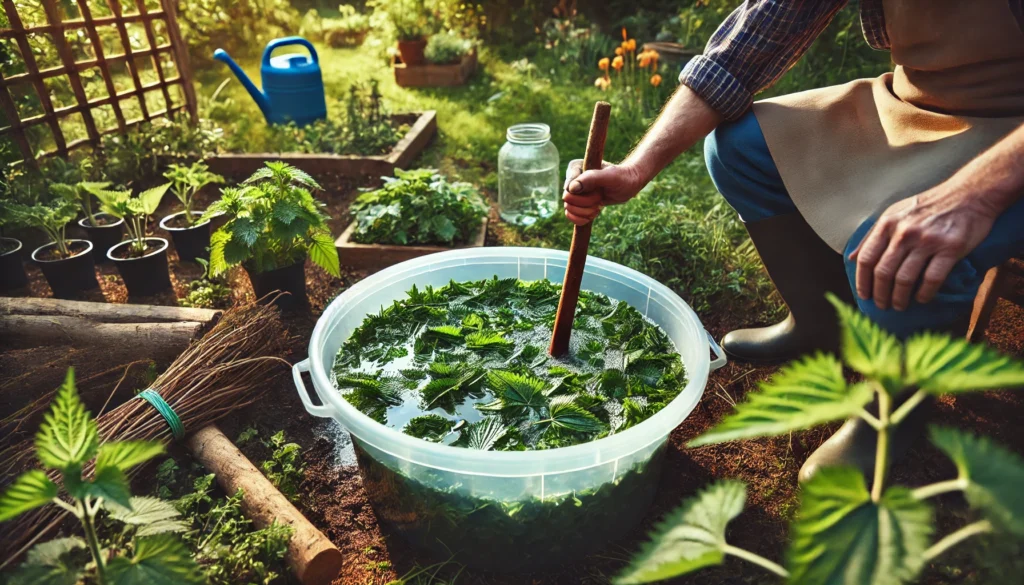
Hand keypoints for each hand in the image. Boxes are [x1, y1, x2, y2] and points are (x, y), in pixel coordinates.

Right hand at [562, 159, 644, 224]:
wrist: (628, 185)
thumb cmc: (621, 177)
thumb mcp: (609, 176)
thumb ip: (590, 179)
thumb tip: (570, 189)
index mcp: (575, 167)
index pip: (568, 188)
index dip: (583, 195)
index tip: (599, 191)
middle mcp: (571, 179)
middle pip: (568, 200)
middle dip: (586, 203)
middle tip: (600, 198)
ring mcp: (573, 192)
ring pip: (568, 209)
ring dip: (586, 212)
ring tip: (599, 206)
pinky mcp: (577, 203)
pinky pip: (570, 216)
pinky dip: (582, 219)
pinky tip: (593, 214)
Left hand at [850, 184, 1000, 310]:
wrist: (968, 194)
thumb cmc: (928, 206)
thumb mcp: (894, 213)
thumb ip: (872, 235)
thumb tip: (851, 258)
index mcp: (887, 224)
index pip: (866, 259)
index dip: (863, 281)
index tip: (864, 296)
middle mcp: (904, 233)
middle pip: (883, 272)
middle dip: (880, 294)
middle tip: (882, 306)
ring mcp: (927, 240)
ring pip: (905, 279)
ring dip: (900, 298)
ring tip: (899, 306)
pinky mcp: (950, 248)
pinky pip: (932, 279)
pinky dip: (924, 293)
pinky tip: (921, 299)